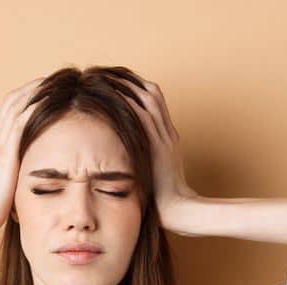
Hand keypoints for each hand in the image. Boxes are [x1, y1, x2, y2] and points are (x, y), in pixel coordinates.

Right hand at [0, 77, 43, 235]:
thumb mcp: (11, 182)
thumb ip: (20, 171)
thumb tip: (37, 171)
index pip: (12, 110)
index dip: (29, 96)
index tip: (48, 89)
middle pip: (13, 100)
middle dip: (34, 86)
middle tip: (55, 78)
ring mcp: (0, 144)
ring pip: (16, 105)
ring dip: (36, 91)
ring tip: (55, 80)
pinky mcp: (6, 152)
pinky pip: (21, 122)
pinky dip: (35, 107)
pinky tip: (50, 99)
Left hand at [119, 79, 198, 233]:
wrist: (181, 210)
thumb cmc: (165, 198)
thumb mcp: (155, 173)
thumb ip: (144, 159)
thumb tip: (124, 157)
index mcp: (168, 136)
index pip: (154, 99)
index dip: (136, 86)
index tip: (116, 81)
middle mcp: (168, 132)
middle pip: (151, 92)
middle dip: (129, 79)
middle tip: (106, 72)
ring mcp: (164, 137)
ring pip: (147, 98)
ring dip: (126, 85)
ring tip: (105, 77)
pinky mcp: (158, 145)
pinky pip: (143, 116)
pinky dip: (128, 102)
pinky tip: (111, 95)